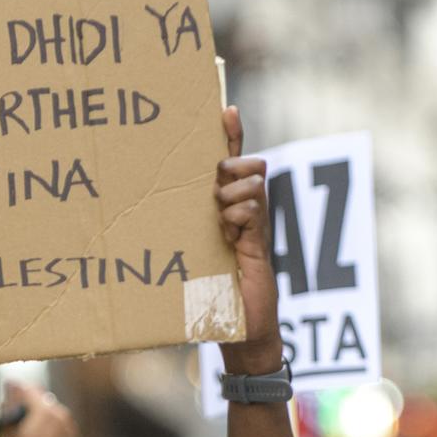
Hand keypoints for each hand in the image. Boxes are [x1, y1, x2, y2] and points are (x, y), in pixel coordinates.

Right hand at [0, 381, 75, 436]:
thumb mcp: (7, 432)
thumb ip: (9, 407)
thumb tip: (10, 391)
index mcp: (44, 409)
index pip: (27, 390)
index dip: (15, 389)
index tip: (8, 390)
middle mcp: (60, 413)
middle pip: (41, 398)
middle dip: (29, 401)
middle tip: (16, 411)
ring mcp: (69, 425)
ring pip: (52, 410)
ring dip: (41, 413)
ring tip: (28, 428)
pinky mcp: (73, 436)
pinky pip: (60, 423)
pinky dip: (50, 425)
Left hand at [214, 107, 280, 374]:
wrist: (239, 327)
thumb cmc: (208, 291)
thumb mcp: (193, 251)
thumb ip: (190, 225)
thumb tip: (178, 204)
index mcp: (226, 207)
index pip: (230, 160)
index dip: (231, 134)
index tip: (225, 108)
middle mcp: (244, 210)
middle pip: (245, 164)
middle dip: (230, 168)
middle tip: (215, 192)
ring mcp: (254, 224)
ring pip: (249, 184)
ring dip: (231, 198)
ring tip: (221, 224)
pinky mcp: (259, 241)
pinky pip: (251, 211)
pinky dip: (238, 219)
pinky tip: (229, 237)